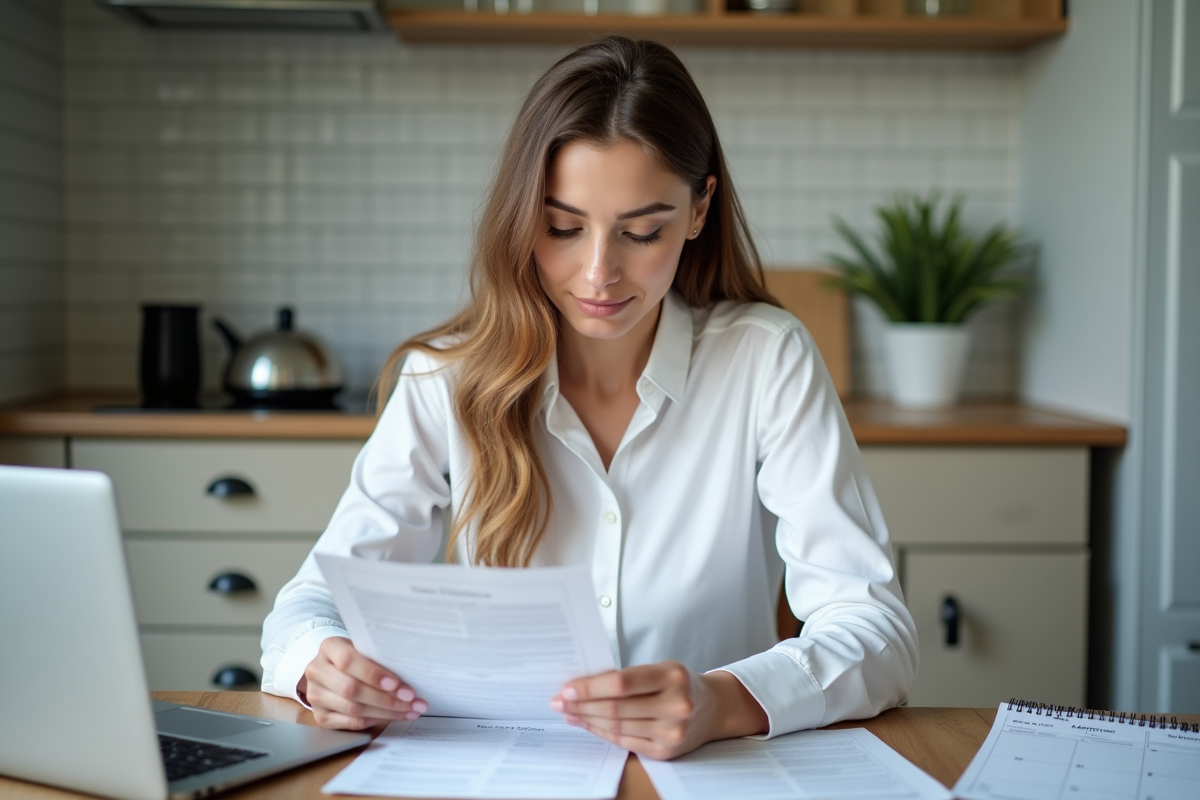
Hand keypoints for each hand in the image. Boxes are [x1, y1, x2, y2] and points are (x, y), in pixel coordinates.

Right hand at [300, 637, 427, 729]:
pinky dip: (376, 721)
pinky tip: (394, 716)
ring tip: (410, 709)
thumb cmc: (356, 655)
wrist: (333, 667)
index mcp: (328, 647)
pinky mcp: (321, 716)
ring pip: (353, 709)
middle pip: (351, 689)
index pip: (348, 661)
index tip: (397, 684)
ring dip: (386, 712)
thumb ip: (378, 657)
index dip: (373, 674)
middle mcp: (317, 671)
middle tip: (411, 700)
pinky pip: (351, 723)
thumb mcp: (364, 648)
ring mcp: (316, 695)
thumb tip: (409, 673)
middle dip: (386, 698)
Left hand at [550, 662, 767, 759]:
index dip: (590, 687)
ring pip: (617, 727)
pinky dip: (602, 732)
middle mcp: (675, 705)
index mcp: (672, 676)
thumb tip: (582, 686)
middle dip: (582, 705)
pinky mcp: (666, 751)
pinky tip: (588, 724)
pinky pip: (625, 742)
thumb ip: (627, 677)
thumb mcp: (660, 669)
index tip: (567, 688)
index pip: (621, 683)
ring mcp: (672, 732)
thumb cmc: (678, 683)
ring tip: (569, 713)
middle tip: (559, 702)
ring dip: (587, 720)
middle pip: (616, 708)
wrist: (712, 708)